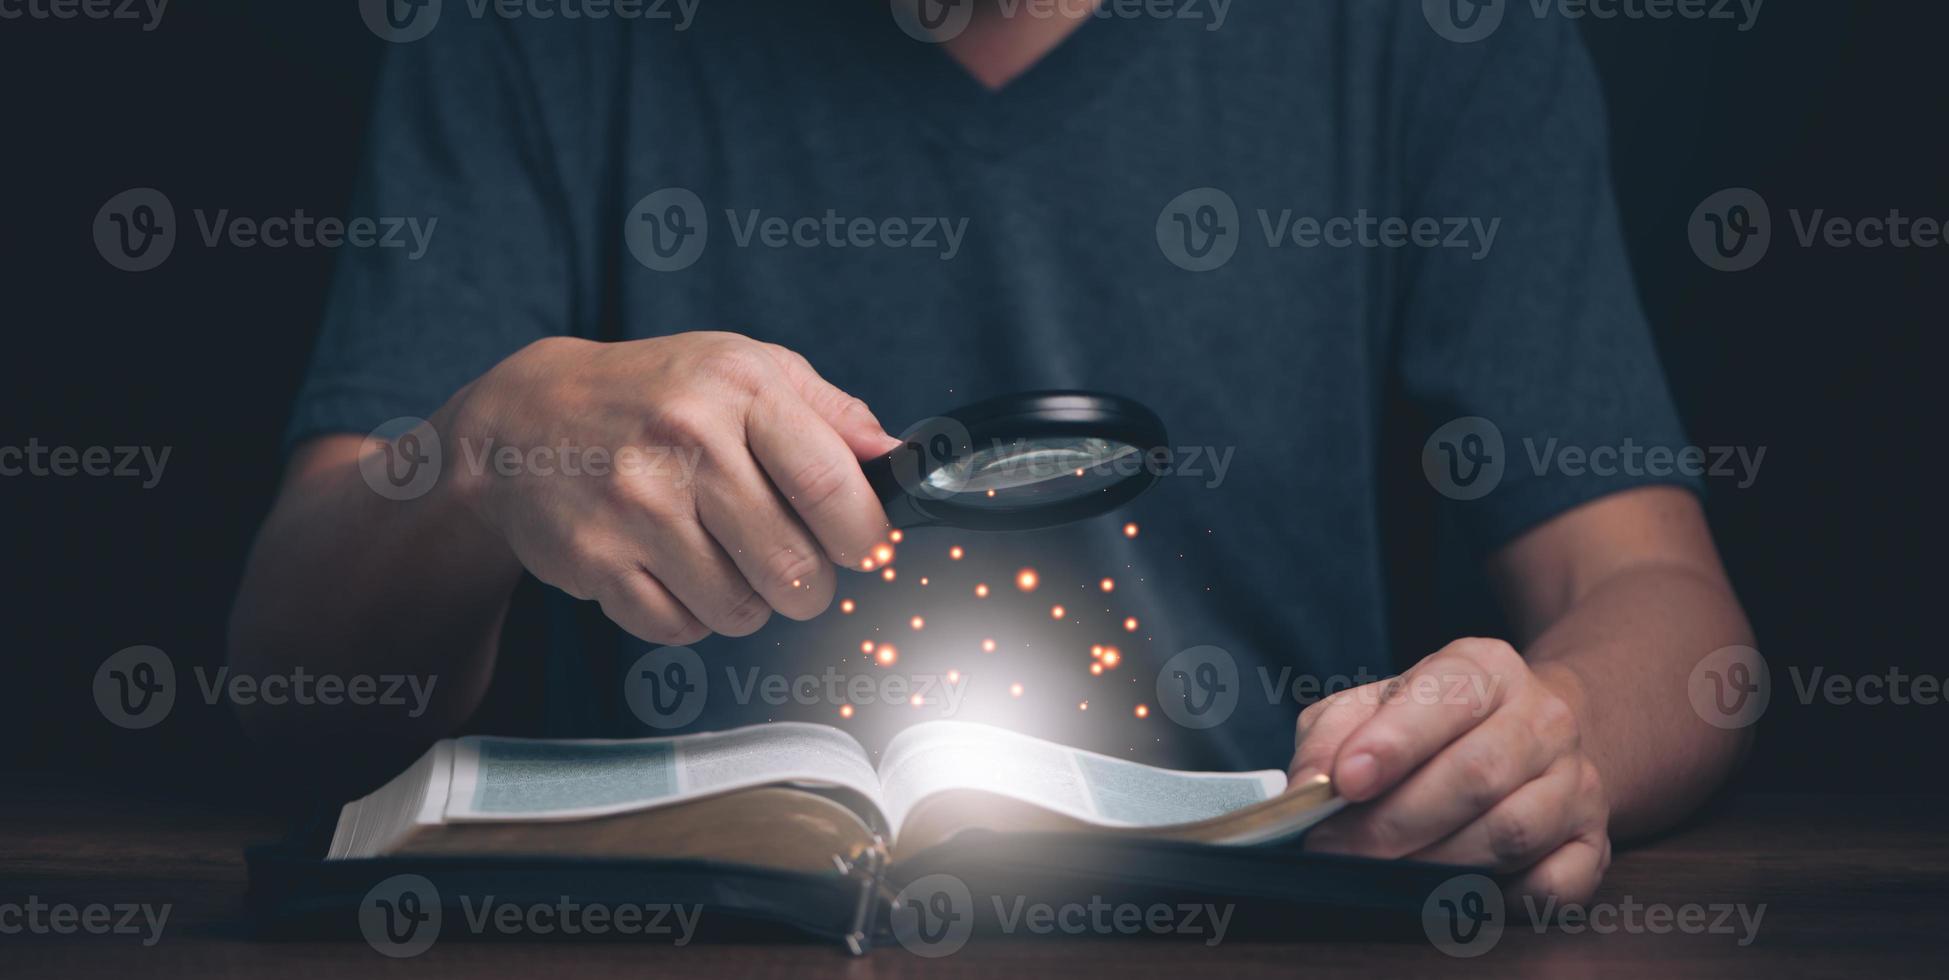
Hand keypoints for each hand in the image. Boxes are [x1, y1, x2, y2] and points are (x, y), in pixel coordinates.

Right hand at [435, 332, 899, 642]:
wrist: (524, 420)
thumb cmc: (656, 394)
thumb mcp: (745, 368)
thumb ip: (832, 412)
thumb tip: (901, 459)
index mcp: (739, 387)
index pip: (831, 485)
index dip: (865, 536)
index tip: (864, 547)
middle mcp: (686, 441)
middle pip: (794, 566)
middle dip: (810, 584)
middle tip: (795, 565)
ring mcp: (636, 504)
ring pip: (742, 608)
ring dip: (749, 601)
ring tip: (726, 559)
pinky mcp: (597, 559)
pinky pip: (681, 629)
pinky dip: (691, 616)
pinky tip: (674, 571)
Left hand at [1290, 638, 1610, 902]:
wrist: (1528, 735)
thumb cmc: (1434, 725)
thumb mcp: (1373, 705)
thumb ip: (1331, 736)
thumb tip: (1304, 788)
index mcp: (1485, 669)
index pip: (1445, 699)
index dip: (1393, 744)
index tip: (1345, 782)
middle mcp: (1543, 718)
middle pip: (1475, 775)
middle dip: (1395, 823)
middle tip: (1338, 850)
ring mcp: (1577, 780)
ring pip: (1511, 832)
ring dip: (1436, 862)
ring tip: (1383, 871)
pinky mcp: (1594, 841)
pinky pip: (1555, 884)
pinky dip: (1503, 897)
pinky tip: (1459, 889)